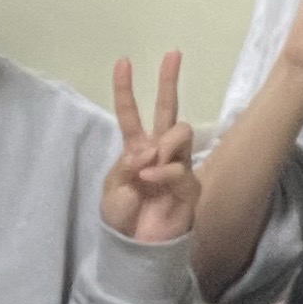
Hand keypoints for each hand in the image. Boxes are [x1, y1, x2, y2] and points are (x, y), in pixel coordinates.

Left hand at [104, 51, 198, 244]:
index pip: (131, 114)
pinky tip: (149, 180)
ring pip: (179, 132)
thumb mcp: (113, 189)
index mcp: (136, 150)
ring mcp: (176, 166)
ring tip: (147, 169)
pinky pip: (179, 167)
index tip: (124, 62)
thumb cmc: (123, 220)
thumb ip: (126, 165)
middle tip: (172, 53)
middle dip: (169, 81)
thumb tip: (148, 149)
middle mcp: (159, 152)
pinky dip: (162, 172)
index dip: (126, 90)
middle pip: (167, 110)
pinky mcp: (190, 185)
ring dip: (162, 144)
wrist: (136, 250)